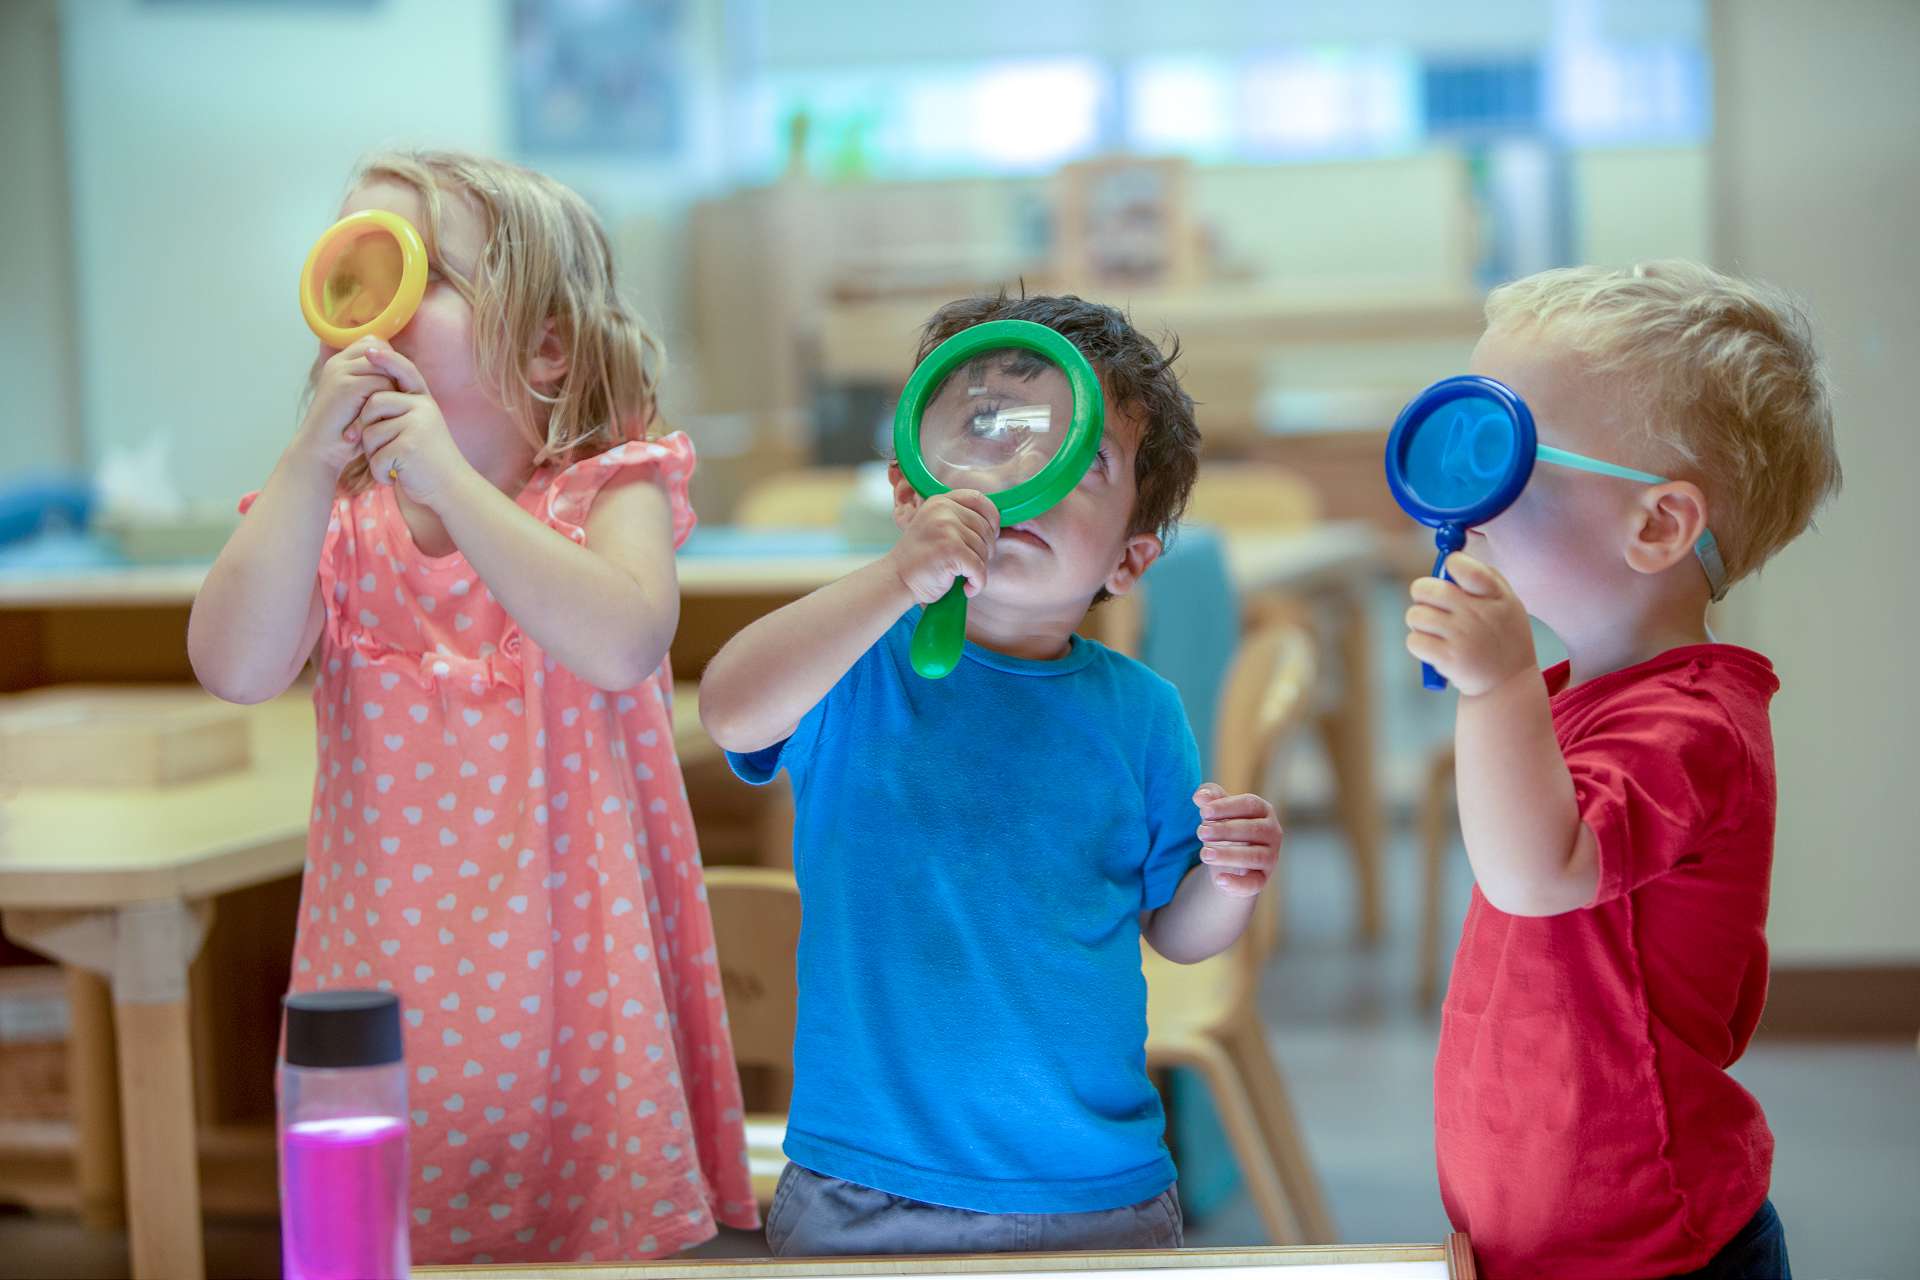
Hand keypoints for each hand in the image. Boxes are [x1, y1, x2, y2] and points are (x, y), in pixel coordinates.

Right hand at [291, 336, 396, 476]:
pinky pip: (381, 383)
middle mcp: (339, 362)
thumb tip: (403, 368)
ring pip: (385, 367)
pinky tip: (373, 418)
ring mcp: (341, 371)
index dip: (389, 364)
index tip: (389, 389)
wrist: (321, 450)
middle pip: (383, 351)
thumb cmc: (347, 430)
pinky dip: (385, 402)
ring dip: (391, 390)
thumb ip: (375, 380)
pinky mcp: (346, 385)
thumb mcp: (362, 400)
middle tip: (388, 401)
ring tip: (379, 412)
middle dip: (393, 374)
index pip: (376, 343)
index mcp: (341, 363)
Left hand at [354, 345, 470, 509]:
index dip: (387, 359)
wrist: (451, 489)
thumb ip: (401, 409)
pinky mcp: (408, 446)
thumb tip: (371, 394)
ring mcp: (416, 426)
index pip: (404, 371)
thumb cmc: (429, 460)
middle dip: (366, 428)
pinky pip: (376, 455)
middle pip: (373, 404)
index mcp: (424, 401)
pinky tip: (394, 477)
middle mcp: (423, 408)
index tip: (369, 351)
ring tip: (392, 465)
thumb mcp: (419, 427)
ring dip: (373, 455)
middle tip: (379, 449)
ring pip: (370, 432)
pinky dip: (379, 472)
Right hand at [885, 489, 999, 602]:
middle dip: (985, 551)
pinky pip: (979, 568)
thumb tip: (994, 526)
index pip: (980, 500)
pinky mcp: (950, 548)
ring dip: (978, 570)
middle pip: (986, 529)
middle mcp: (943, 510)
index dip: (992, 519)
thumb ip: (959, 520)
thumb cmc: (920, 560)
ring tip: (962, 577)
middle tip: (970, 566)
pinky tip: (966, 588)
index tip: (990, 536)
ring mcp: (946, 528)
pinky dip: (977, 583)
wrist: (897, 580)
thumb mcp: (937, 528)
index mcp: (941, 502)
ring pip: (984, 550)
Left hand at [1195, 783, 1280, 897]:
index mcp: (1263, 810)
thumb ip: (1210, 798)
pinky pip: (1254, 884)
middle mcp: (1272, 832)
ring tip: (1204, 854)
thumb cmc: (1224, 828)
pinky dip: (1238, 883)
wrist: (1228, 861)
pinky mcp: (1262, 879)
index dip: (1226, 807)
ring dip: (1228, 855)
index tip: (1203, 812)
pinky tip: (1219, 880)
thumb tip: (1200, 796)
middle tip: (1200, 832)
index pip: (1250, 804)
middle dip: (1225, 830)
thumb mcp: (1217, 811)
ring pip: (1254, 857)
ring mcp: (1270, 857)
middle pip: (1253, 829)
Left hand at [1405, 552, 1536, 696]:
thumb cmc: (1501, 636)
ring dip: (1419, 623)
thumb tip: (1450, 558)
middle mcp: (1478, 614)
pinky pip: (1414, 640)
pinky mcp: (1448, 659)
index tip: (1452, 573)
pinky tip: (1436, 650)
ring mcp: (1463, 637)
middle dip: (1422, 595)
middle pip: (1424, 588)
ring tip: (1438, 632)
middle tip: (1434, 606)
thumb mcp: (1506, 603)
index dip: (1450, 564)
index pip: (1462, 566)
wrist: (1508, 684)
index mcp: (1495, 595)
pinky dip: (1419, 644)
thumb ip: (1482, 577)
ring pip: (1415, 615)